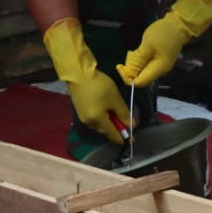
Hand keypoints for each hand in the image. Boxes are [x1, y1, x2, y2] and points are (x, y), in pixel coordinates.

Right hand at [43, 18, 129, 143]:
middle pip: (106, 132)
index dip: (124, 138)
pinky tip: (109, 111)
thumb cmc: (99, 86)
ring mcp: (83, 117)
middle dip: (118, 130)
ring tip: (119, 116)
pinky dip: (104, 118)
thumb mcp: (116, 100)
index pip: (113, 135)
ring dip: (111, 124)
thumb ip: (124, 114)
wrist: (78, 73)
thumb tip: (132, 126)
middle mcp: (89, 123)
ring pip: (101, 126)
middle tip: (128, 123)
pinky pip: (95, 119)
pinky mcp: (81, 110)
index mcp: (98, 122)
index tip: (133, 139)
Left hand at [117, 0, 211, 86]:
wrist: (179, 24)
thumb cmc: (163, 34)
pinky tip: (140, 50)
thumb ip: (137, 61)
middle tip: (130, 53)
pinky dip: (140, 59)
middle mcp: (159, 71)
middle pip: (140, 77)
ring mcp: (160, 65)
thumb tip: (128, 74)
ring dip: (135, 63)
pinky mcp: (159, 59)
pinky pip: (146, 64)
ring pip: (142, 70)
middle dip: (131, 68)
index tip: (119, 65)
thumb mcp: (147, 45)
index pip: (139, 82)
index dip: (127, 77)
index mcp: (158, 70)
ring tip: (135, 50)